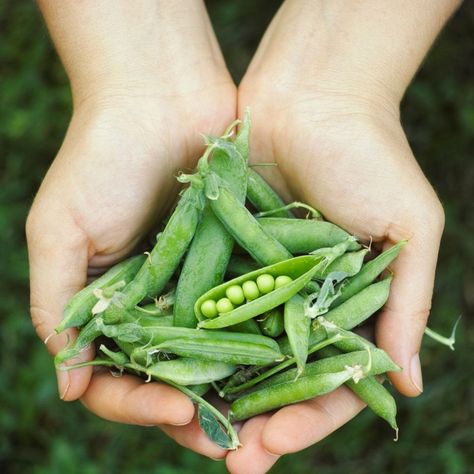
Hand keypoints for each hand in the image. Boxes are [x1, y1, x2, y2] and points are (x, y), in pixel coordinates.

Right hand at [26, 86, 235, 458]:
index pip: (122, 377)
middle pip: (179, 376)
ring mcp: (203, 282)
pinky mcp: (241, 258)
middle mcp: (159, 301)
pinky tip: (290, 364)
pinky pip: (256, 307)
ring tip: (268, 425)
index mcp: (113, 304)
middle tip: (232, 447)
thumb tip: (69, 384)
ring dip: (242, 390)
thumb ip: (58, 305)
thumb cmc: (99, 158)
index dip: (142, 405)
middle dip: (201, 415)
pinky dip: (270, 338)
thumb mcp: (59, 230)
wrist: (159, 98)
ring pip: (223, 352)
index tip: (175, 413)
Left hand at [227, 38, 444, 473]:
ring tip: (191, 431)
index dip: (308, 417)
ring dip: (218, 389)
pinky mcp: (225, 251)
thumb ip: (406, 304)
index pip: (331, 377)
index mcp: (351, 302)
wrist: (313, 96)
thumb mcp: (409, 228)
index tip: (278, 443)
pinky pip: (206, 301)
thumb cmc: (372, 155)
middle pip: (278, 375)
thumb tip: (404, 386)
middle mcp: (303, 299)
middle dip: (258, 419)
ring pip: (237, 348)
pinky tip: (170, 368)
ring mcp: (260, 277)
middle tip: (231, 461)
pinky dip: (192, 335)